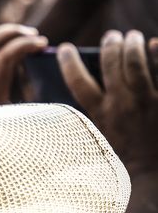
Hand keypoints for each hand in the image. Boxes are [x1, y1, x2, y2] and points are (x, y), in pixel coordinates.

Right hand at [58, 30, 157, 175]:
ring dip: (131, 44)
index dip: (68, 61)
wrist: (154, 175)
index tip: (65, 47)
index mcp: (101, 115)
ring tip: (132, 37)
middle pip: (110, 63)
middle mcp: (122, 105)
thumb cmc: (125, 158)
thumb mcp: (99, 138)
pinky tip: (154, 43)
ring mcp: (147, 102)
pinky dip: (157, 53)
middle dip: (110, 43)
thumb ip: (89, 117)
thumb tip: (80, 90)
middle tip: (112, 37)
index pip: (78, 81)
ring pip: (135, 62)